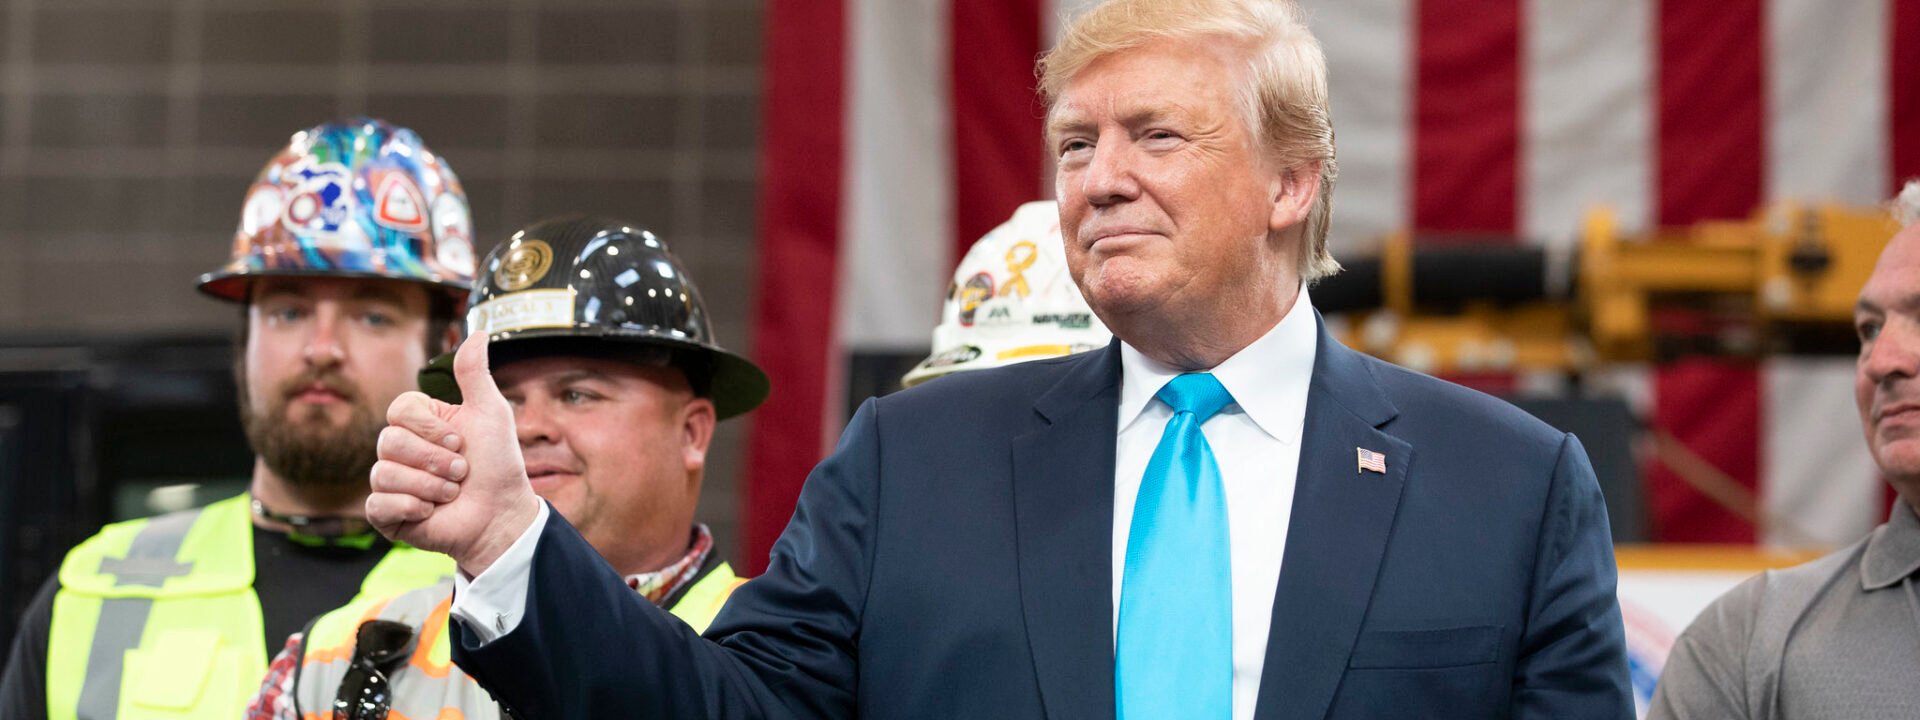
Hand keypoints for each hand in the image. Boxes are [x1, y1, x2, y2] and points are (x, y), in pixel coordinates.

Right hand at [367, 332, 540, 576]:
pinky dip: (412, 508)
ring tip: (452, 494)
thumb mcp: (491, 413)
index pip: (398, 410)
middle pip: (388, 442)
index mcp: (419, 422)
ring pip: (384, 473)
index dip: (428, 427)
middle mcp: (400, 449)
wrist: (501, 514)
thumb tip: (480, 332)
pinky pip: (378, 504)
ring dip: (429, 487)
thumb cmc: (498, 464)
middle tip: (460, 472)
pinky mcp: (386, 512)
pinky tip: (432, 512)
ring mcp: (391, 481)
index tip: (458, 440)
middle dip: (434, 461)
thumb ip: (475, 374)